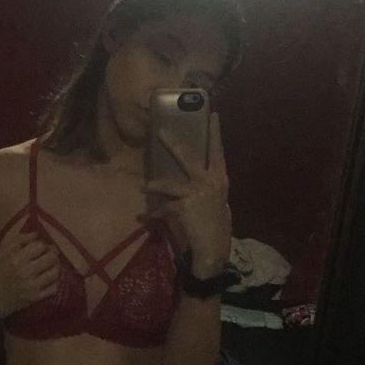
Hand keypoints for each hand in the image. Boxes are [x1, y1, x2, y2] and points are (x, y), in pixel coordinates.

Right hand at [0, 225, 59, 316]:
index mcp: (14, 258)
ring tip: (52, 266)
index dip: (43, 245)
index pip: (39, 246)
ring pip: (55, 271)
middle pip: (50, 257)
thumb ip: (19, 240)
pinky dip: (55, 282)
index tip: (42, 248)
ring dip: (56, 267)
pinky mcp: (35, 298)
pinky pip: (54, 288)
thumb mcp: (2, 253)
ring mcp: (30, 286)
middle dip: (53, 254)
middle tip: (51, 255)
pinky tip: (50, 280)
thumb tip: (37, 234)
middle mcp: (24, 271)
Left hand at [146, 113, 231, 274]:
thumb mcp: (218, 203)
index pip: (217, 151)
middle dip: (173, 144)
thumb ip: (208, 189)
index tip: (212, 115)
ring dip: (155, 185)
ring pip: (169, 184)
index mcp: (220, 179)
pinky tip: (145, 219)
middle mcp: (209, 182)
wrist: (213, 249)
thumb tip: (199, 180)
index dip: (215, 133)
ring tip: (144, 187)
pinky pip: (164, 208)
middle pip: (188, 158)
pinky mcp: (183, 207)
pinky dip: (155, 215)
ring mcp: (195, 193)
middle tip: (160, 131)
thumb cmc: (218, 227)